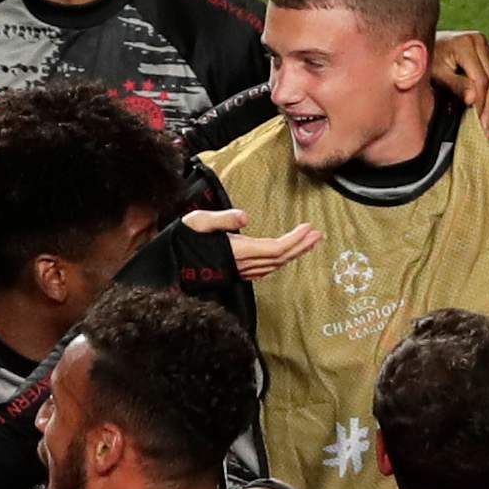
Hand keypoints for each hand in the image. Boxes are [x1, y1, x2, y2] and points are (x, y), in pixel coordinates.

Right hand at [184, 207, 322, 278]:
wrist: (168, 264)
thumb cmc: (181, 239)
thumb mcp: (197, 222)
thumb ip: (221, 218)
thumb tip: (245, 216)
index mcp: (237, 250)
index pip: (275, 248)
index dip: (295, 240)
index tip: (309, 228)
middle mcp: (242, 264)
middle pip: (280, 259)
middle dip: (301, 247)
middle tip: (319, 235)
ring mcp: (239, 270)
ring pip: (274, 265)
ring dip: (294, 253)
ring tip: (309, 242)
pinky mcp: (236, 272)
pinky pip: (264, 270)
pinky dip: (279, 261)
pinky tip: (285, 256)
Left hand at [429, 30, 488, 137]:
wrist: (421, 45)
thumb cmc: (426, 59)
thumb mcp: (436, 72)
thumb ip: (455, 85)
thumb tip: (473, 100)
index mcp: (465, 44)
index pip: (481, 80)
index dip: (481, 102)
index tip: (477, 122)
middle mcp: (479, 42)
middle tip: (486, 130)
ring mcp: (485, 45)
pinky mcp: (488, 52)